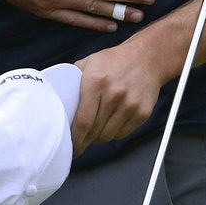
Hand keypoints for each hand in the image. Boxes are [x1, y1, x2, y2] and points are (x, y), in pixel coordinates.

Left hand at [70, 40, 171, 154]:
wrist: (147, 57)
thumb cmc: (116, 60)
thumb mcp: (89, 63)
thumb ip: (72, 80)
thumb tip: (57, 98)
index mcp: (96, 82)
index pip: (83, 121)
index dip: (75, 139)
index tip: (70, 146)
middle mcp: (114, 94)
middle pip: (94, 131)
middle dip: (84, 140)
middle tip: (79, 141)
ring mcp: (130, 105)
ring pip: (108, 136)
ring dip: (98, 138)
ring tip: (94, 131)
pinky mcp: (142, 113)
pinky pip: (122, 134)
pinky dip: (113, 134)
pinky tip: (108, 125)